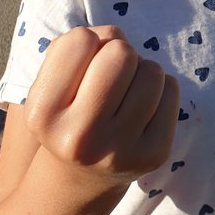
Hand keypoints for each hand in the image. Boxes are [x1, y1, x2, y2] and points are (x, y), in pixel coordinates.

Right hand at [24, 25, 179, 185]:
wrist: (81, 175)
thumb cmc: (67, 110)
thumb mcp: (51, 78)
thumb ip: (75, 44)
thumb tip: (119, 39)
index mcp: (43, 113)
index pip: (80, 40)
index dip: (86, 42)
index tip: (81, 66)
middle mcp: (78, 137)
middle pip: (121, 53)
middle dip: (118, 53)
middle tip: (109, 76)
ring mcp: (119, 151)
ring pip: (152, 71)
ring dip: (141, 70)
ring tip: (125, 92)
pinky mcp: (154, 155)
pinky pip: (171, 90)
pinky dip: (161, 88)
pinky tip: (141, 108)